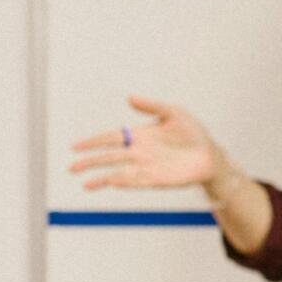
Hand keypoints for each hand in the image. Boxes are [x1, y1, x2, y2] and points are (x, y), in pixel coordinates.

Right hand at [69, 97, 221, 191]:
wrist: (210, 155)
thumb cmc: (193, 133)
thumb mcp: (173, 112)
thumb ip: (152, 106)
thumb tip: (129, 97)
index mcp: (139, 135)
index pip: (110, 138)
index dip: (93, 142)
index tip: (75, 146)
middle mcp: (139, 152)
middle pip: (109, 157)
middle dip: (90, 162)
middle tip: (72, 168)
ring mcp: (146, 167)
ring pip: (118, 172)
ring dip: (102, 178)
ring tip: (85, 184)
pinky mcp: (157, 179)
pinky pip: (137, 181)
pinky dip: (124, 181)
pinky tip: (112, 181)